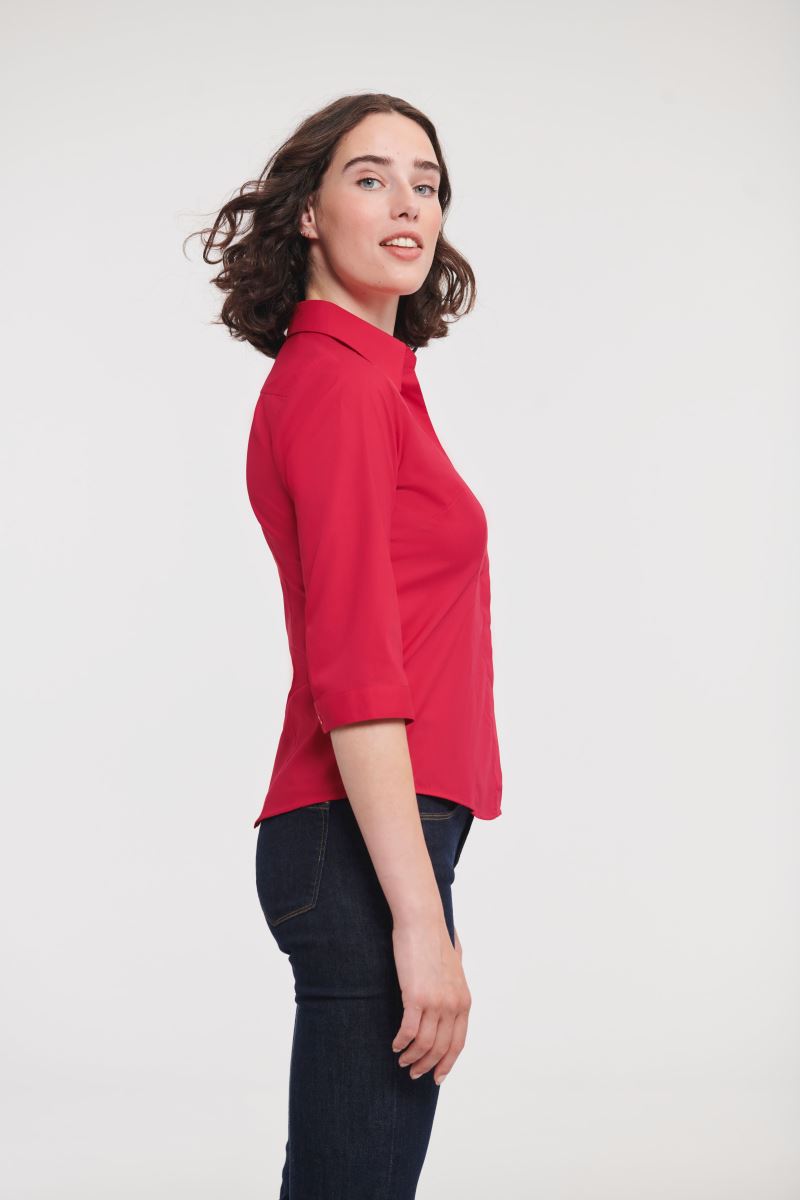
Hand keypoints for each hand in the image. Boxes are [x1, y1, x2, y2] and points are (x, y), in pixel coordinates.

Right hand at [391, 919, 470, 1085]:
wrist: (422, 922)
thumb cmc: (433, 940)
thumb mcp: (453, 966)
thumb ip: (454, 982)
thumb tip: (451, 988)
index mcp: (464, 1001)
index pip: (457, 1043)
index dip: (447, 1063)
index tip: (437, 1076)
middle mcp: (453, 1005)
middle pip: (441, 1048)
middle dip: (427, 1066)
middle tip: (414, 1073)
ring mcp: (436, 1002)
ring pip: (424, 1044)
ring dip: (412, 1057)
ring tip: (402, 1059)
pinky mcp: (416, 997)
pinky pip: (408, 1031)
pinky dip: (401, 1042)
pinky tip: (395, 1044)